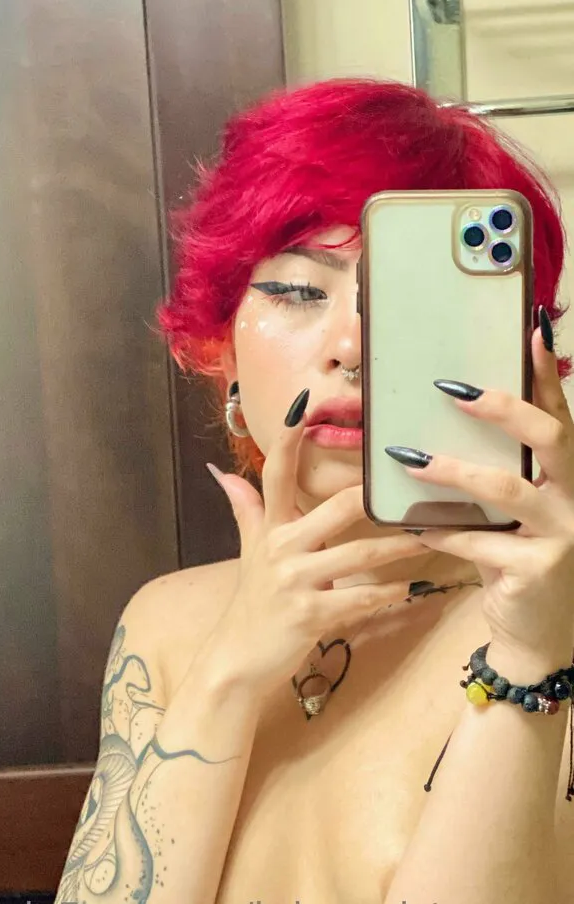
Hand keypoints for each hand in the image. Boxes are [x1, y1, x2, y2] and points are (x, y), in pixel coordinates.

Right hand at [205, 390, 426, 701]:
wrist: (239, 659)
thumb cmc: (253, 601)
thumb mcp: (249, 551)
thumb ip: (244, 508)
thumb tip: (222, 472)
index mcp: (270, 528)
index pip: (276, 474)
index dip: (289, 440)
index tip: (304, 404)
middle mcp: (281, 548)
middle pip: (336, 509)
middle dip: (375, 497)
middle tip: (414, 480)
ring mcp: (296, 582)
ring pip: (360, 555)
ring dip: (400, 546)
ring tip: (433, 536)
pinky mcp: (311, 615)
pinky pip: (360, 600)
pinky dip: (388, 594)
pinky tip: (414, 587)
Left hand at [392, 314, 573, 672]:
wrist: (539, 636)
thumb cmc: (517, 560)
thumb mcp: (514, 514)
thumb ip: (499, 472)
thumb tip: (448, 421)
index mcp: (570, 478)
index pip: (560, 416)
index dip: (547, 375)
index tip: (530, 331)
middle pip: (552, 438)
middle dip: (504, 409)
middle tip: (454, 390)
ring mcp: (563, 534)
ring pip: (508, 488)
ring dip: (454, 471)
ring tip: (409, 459)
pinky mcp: (538, 569)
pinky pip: (480, 540)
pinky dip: (443, 532)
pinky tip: (415, 528)